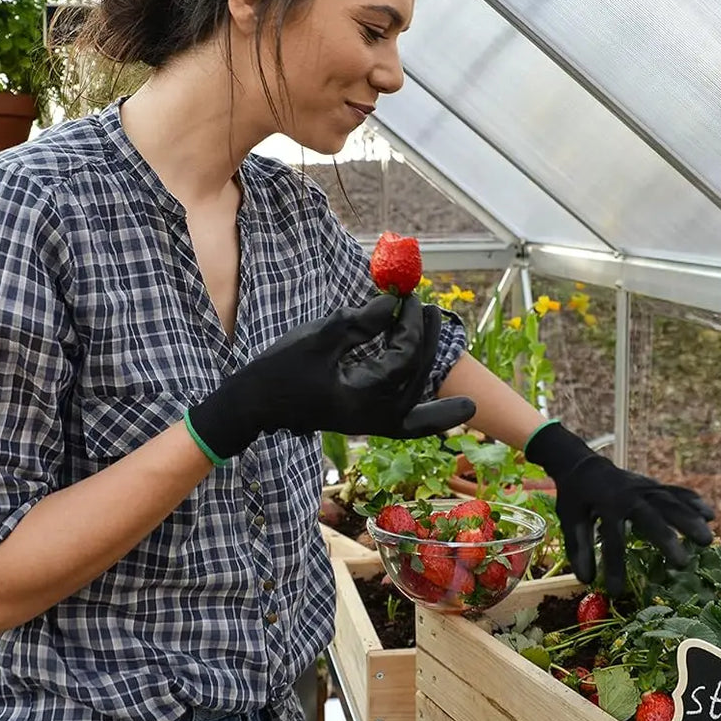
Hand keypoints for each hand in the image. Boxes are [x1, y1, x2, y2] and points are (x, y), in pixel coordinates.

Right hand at [185, 294, 474, 461]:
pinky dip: (435, 417)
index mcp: (364, 396)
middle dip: (426, 338)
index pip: (404, 354)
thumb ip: (361, 321)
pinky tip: (464, 409)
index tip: (407, 296)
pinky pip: (413, 424)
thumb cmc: (282, 369)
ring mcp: (374, 424)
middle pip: (417, 373)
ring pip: (421, 402)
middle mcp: (375, 416)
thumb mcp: (321, 337)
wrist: (257, 404)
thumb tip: (394, 301)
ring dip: (434, 368)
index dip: (410, 322)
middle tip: (430, 308)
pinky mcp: (369, 423)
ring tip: (439, 333)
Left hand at [524, 421, 714, 595]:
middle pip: (650, 517)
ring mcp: (643, 488)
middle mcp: (627, 495)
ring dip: (689, 519)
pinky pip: (675, 491)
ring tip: (707, 540)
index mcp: (604, 505)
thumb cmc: (576, 498)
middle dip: (666, 539)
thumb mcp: (569, 520)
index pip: (611, 539)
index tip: (617, 591)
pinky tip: (710, 514)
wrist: (584, 465)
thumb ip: (578, 547)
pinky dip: (692, 501)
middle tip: (683, 563)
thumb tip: (587, 580)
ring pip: (669, 502)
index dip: (613, 566)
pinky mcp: (653, 485)